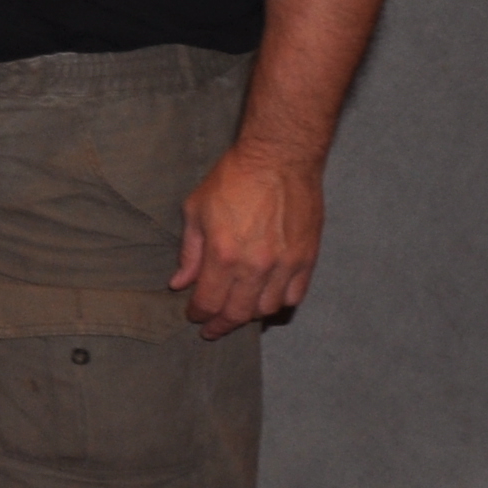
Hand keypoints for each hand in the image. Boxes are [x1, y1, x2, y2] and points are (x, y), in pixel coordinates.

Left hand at [172, 146, 323, 339]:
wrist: (278, 159)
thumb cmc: (233, 179)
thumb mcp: (196, 210)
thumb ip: (189, 252)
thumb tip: (180, 283)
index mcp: (223, 255)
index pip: (209, 302)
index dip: (199, 314)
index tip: (194, 316)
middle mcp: (256, 266)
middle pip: (238, 313)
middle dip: (221, 324)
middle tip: (212, 328)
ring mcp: (285, 265)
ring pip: (268, 309)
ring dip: (250, 315)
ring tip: (238, 311)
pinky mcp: (307, 259)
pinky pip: (295, 296)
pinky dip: (280, 304)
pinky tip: (268, 301)